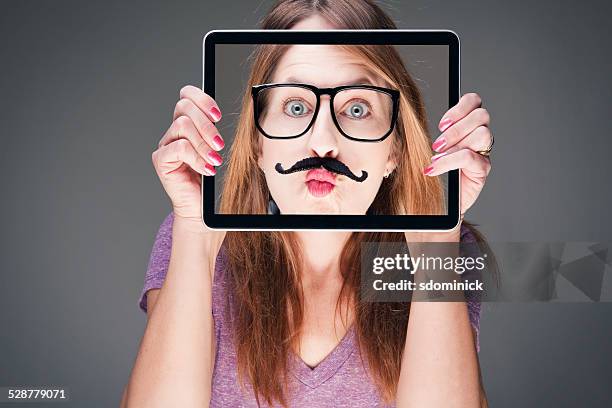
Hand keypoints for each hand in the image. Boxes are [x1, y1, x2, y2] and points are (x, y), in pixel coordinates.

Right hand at [152, 85, 224, 225]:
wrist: (201, 212)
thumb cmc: (211, 183)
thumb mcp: (218, 151)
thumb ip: (217, 132)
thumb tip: (224, 115)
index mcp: (187, 125)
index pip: (186, 96)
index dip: (201, 99)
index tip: (218, 114)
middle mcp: (173, 133)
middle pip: (184, 108)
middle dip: (206, 124)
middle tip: (219, 144)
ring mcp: (165, 146)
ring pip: (182, 126)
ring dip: (203, 143)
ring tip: (214, 160)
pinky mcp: (161, 161)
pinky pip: (179, 148)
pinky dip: (196, 158)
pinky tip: (206, 169)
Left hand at [405, 93, 491, 242]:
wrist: (437, 206)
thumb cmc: (431, 173)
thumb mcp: (426, 147)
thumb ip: (428, 131)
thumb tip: (409, 113)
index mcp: (467, 125)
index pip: (475, 102)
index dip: (461, 106)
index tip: (440, 123)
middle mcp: (478, 137)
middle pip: (481, 115)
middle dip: (457, 126)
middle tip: (437, 143)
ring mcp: (482, 153)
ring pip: (481, 134)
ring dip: (455, 141)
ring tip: (437, 154)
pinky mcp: (482, 170)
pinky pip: (471, 157)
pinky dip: (450, 161)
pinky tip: (435, 167)